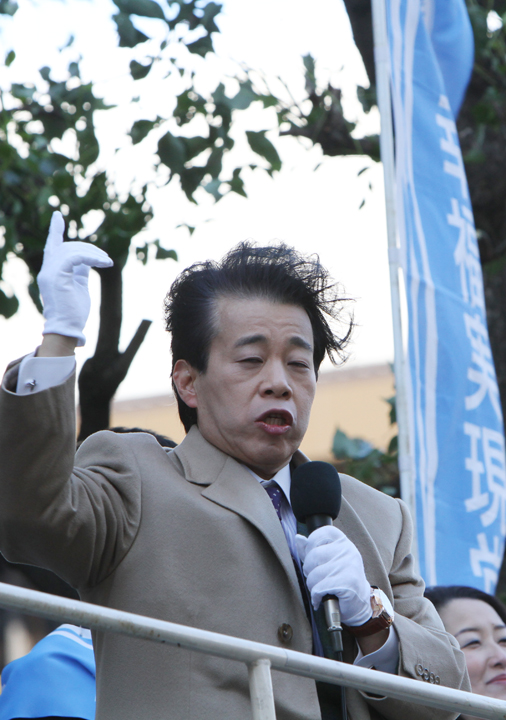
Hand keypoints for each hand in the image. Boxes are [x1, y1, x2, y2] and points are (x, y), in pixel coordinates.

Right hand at [37, 211, 112, 346]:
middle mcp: (47, 270)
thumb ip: (80, 271)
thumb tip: (88, 260)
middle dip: (89, 248)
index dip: (55, 230)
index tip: (57, 215)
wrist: (67, 329)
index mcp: (51, 271)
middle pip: (68, 246)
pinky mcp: (57, 276)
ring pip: (72, 250)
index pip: (52, 246)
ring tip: (107, 262)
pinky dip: (92, 257)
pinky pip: (75, 257)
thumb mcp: (79, 286)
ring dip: (94, 253)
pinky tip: (105, 263)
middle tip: (106, 259)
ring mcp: (49, 272)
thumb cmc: (74, 312)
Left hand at [296, 525, 371, 624]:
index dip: (312, 544)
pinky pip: (319, 588)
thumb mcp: (327, 561)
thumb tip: (298, 538)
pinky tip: (321, 598)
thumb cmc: (341, 580)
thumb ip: (312, 549)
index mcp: (343, 542)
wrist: (358, 604)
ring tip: (321, 589)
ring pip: (314, 574)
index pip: (323, 532)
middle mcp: (348, 551)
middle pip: (313, 555)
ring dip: (312, 586)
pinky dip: (316, 596)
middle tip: (318, 578)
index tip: (314, 558)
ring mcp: (349, 566)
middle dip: (309, 570)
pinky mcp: (348, 583)